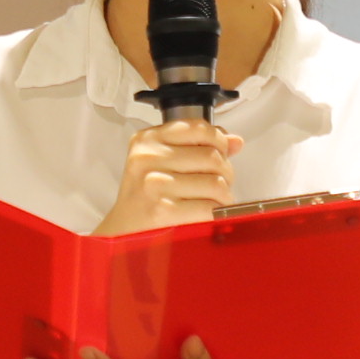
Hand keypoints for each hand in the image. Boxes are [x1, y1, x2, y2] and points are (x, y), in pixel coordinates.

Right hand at [96, 119, 238, 234]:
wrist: (124, 231)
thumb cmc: (146, 196)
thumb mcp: (160, 161)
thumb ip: (197, 146)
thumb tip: (235, 141)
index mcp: (147, 140)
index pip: (198, 128)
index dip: (219, 140)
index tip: (221, 152)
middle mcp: (147, 158)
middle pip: (212, 156)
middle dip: (226, 172)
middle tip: (219, 184)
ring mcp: (154, 184)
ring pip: (216, 183)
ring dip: (224, 196)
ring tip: (215, 201)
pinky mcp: (163, 211)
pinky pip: (209, 208)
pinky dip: (217, 213)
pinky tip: (209, 214)